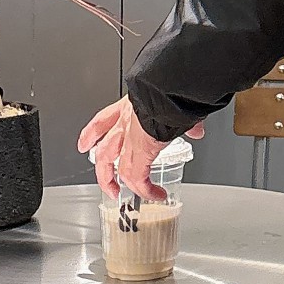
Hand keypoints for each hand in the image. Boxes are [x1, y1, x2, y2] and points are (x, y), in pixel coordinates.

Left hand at [77, 96, 204, 200]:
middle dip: (102, 170)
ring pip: (115, 167)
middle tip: (106, 183)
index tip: (87, 143)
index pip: (103, 121)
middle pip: (103, 152)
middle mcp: (125, 124)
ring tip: (122, 195)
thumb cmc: (169, 88)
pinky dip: (146, 190)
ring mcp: (129, 140)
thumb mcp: (171, 99)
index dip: (92, 134)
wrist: (168, 89)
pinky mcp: (139, 155)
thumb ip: (183, 118)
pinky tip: (155, 195)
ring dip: (115, 183)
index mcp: (129, 107)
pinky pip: (138, 179)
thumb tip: (196, 129)